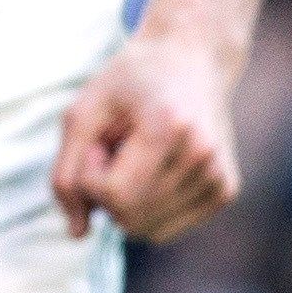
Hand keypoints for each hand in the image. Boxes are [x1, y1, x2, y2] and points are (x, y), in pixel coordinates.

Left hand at [51, 27, 243, 239]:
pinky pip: (164, 228)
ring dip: (126, 200)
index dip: (89, 176)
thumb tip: (76, 233)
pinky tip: (153, 169)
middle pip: (129, 218)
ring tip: (136, 157)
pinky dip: (147, 207)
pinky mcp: (225, 191)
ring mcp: (220, 178)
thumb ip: (66, 174)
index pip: (114, 195)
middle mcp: (203, 158)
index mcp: (169, 130)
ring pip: (147, 230)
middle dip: (105, 190)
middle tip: (115, 148)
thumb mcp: (82, 112)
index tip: (96, 143)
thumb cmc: (129, 82)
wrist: (190, 59)